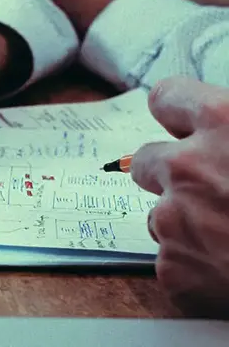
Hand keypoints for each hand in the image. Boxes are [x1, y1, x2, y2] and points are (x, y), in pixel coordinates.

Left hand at [130, 76, 228, 317]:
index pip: (167, 98)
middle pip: (147, 159)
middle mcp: (187, 167)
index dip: (177, 113)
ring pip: (160, 215)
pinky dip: (198, 266)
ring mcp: (173, 220)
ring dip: (188, 223)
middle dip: (171, 172)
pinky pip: (174, 261)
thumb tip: (227, 126)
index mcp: (223, 121)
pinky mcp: (173, 268)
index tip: (183, 124)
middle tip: (211, 189)